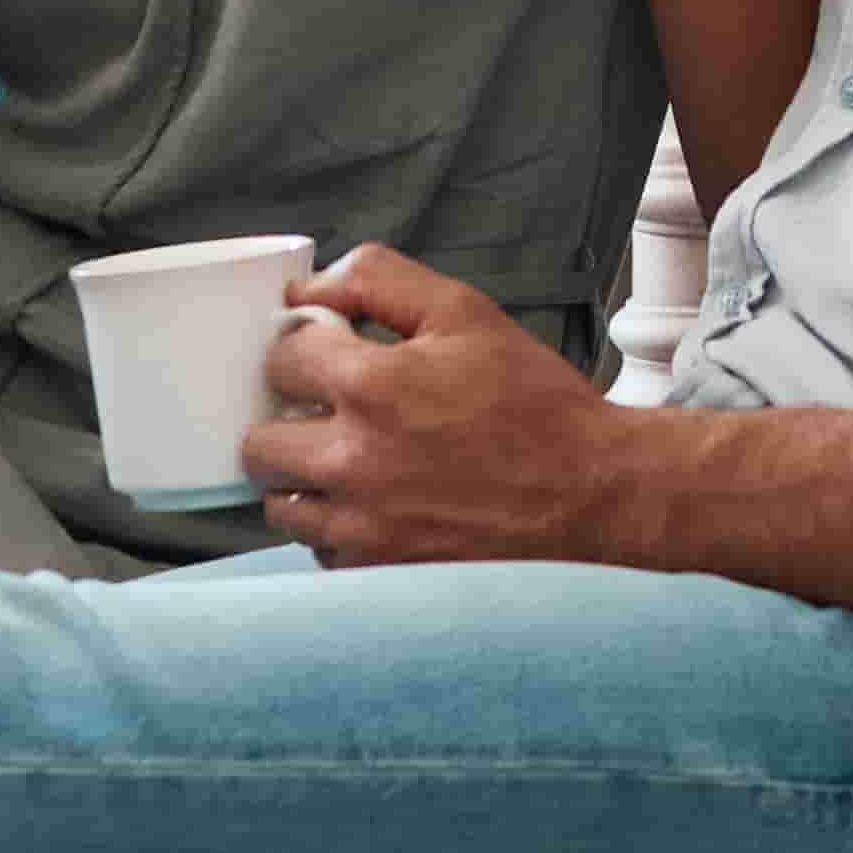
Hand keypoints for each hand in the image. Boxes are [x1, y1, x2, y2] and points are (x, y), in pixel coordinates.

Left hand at [233, 248, 627, 567]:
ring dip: (303, 480)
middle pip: (259, 443)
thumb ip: (376, 280)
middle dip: (287, 420)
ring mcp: (364, 527)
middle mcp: (355, 462)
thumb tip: (305, 288)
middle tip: (328, 414)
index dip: (304, 350)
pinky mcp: (380, 572)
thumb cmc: (534, 403)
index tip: (329, 357)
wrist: (593, 494)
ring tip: (349, 461)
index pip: (280, 359)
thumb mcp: (464, 312)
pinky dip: (336, 528)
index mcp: (374, 388)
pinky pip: (320, 551)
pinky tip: (377, 505)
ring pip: (281, 505)